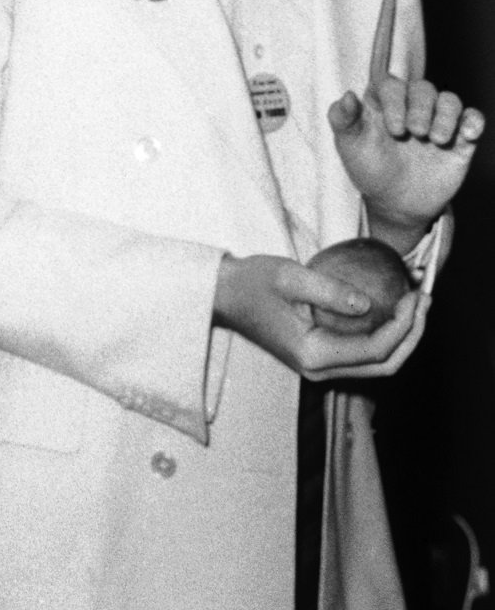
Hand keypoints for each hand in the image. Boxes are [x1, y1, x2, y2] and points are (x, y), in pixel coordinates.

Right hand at [213, 252, 427, 381]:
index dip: (404, 325)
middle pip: (384, 365)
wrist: (224, 294)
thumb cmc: (252, 282)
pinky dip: (385, 336)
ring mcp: (319, 367)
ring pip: (377, 364)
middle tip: (424, 300)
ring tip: (414, 305)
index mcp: (313, 355)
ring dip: (402, 337)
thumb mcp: (289, 277)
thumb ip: (329, 291)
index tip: (415, 295)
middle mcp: (319, 370)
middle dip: (412, 335)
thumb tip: (370, 304)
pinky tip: (391, 311)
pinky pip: (363, 355)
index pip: (375, 349)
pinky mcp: (320, 356)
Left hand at [329, 76, 483, 252]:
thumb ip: (342, 119)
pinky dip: (474, 121)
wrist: (396, 203)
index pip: (391, 85)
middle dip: (420, 108)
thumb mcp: (349, 146)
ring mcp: (437, 122)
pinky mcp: (459, 139)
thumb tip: (348, 94)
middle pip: (422, 89)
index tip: (392, 128)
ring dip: (446, 115)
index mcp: (383, 104)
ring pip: (449, 100)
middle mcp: (411, 108)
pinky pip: (473, 119)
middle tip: (415, 133)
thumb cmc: (369, 168)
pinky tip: (468, 133)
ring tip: (435, 139)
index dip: (394, 99)